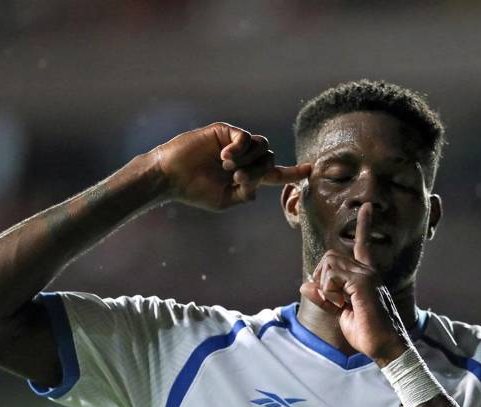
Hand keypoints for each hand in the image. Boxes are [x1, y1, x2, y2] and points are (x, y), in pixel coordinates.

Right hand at [153, 122, 310, 210]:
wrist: (171, 176)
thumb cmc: (194, 190)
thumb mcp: (224, 201)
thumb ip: (245, 194)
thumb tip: (258, 185)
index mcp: (246, 175)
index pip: (275, 173)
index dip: (293, 172)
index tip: (310, 169)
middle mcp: (244, 158)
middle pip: (270, 159)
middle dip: (259, 171)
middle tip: (238, 179)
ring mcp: (235, 144)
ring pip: (263, 146)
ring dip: (249, 160)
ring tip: (229, 168)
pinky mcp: (224, 131)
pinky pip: (245, 137)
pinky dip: (239, 149)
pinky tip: (225, 157)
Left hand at [299, 203, 410, 362]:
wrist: (385, 347)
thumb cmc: (366, 332)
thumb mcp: (340, 314)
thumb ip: (324, 297)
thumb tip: (304, 283)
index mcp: (366, 275)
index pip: (363, 244)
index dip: (364, 225)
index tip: (367, 207)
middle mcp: (368, 271)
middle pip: (330, 257)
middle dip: (321, 278)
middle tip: (331, 300)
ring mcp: (367, 275)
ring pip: (329, 265)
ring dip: (326, 288)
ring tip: (340, 305)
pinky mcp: (363, 283)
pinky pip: (332, 278)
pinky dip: (329, 294)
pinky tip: (342, 305)